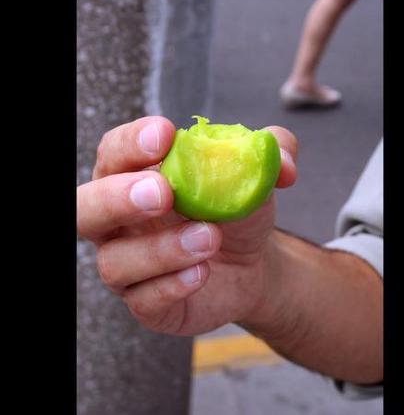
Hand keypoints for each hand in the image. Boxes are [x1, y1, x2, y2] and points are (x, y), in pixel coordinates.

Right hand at [77, 116, 296, 335]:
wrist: (251, 262)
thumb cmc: (236, 211)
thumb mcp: (255, 175)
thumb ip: (271, 153)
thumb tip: (282, 161)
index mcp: (135, 179)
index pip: (113, 154)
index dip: (130, 143)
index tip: (165, 134)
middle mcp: (121, 222)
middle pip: (86, 210)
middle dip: (116, 198)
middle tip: (163, 192)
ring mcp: (130, 266)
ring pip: (116, 262)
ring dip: (162, 249)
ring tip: (209, 237)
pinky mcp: (147, 303)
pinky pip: (144, 301)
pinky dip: (172, 286)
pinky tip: (203, 273)